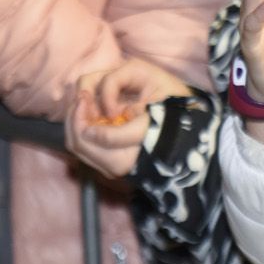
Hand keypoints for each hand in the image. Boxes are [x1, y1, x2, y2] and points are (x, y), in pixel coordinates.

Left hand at [66, 59, 187, 178]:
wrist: (189, 138)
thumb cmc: (169, 127)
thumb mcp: (143, 127)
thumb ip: (111, 135)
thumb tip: (87, 132)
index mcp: (118, 162)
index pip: (81, 140)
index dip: (78, 116)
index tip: (85, 95)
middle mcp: (110, 168)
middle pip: (75, 143)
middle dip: (75, 117)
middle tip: (84, 96)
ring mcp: (111, 165)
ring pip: (80, 144)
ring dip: (80, 120)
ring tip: (90, 102)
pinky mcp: (113, 159)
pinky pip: (90, 143)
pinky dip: (88, 126)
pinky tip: (98, 112)